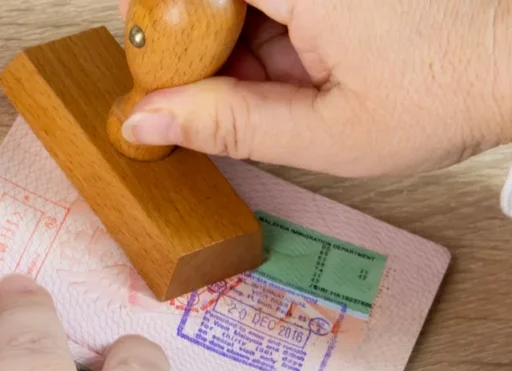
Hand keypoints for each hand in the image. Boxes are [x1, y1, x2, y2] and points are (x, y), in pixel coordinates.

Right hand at [118, 0, 511, 175]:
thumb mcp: (326, 134)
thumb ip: (226, 125)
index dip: (160, 29)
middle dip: (196, 45)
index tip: (152, 78)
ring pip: (240, 2)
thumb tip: (145, 120)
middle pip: (215, 0)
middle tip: (198, 100)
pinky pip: (273, 4)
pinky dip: (266, 41)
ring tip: (272, 96)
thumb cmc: (449, 93)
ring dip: (232, 48)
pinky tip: (290, 78)